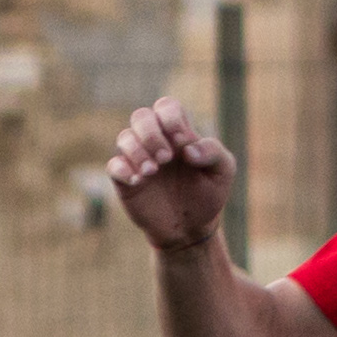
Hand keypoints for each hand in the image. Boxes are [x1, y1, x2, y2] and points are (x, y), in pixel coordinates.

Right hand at [106, 98, 235, 253]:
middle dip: (152, 134)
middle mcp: (155, 141)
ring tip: (152, 172)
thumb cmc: (207, 194)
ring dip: (137, 151)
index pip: (167, 107)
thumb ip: (213, 152)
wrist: (191, 228)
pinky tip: (138, 181)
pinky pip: (114, 165)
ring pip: (125, 137)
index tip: (182, 140)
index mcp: (178, 133)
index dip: (171, 118)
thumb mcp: (223, 172)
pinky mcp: (125, 180)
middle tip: (166, 158)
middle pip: (141, 116)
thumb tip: (188, 149)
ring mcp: (138, 159)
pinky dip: (123, 169)